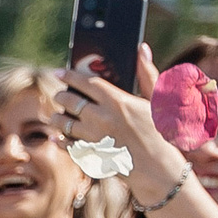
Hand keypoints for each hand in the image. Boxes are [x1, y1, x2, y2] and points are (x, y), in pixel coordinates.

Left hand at [60, 41, 187, 199]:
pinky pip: (67, 145)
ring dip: (57, 118)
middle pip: (71, 101)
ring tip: (55, 115)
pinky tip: (56, 137)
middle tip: (58, 94)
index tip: (60, 72)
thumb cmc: (162, 132)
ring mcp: (94, 138)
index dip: (70, 76)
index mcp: (118, 101)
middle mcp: (102, 118)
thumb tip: (142, 48)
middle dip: (61, 96)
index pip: (87, 83)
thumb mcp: (157, 101)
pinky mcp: (91, 155)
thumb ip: (146, 74)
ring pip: (64, 123)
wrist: (160, 169)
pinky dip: (60, 141)